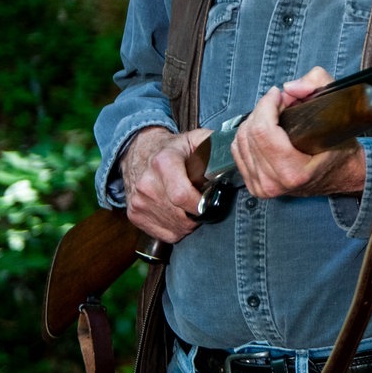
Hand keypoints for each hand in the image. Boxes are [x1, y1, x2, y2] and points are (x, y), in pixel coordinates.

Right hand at [122, 125, 213, 242]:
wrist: (138, 150)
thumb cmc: (173, 148)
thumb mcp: (195, 139)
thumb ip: (216, 145)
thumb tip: (237, 156)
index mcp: (164, 163)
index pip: (181, 196)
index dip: (200, 205)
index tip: (209, 202)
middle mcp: (147, 184)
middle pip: (181, 217)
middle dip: (199, 215)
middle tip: (205, 205)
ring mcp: (138, 201)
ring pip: (174, 228)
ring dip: (189, 224)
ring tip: (191, 208)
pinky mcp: (134, 214)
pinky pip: (163, 234)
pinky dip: (176, 229)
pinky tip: (179, 215)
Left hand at [231, 67, 365, 199]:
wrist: (342, 176)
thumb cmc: (340, 150)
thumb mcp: (340, 112)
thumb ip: (318, 85)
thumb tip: (289, 88)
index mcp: (293, 172)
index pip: (262, 131)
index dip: (266, 105)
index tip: (278, 94)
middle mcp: (273, 182)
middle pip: (249, 133)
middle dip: (262, 110)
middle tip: (280, 103)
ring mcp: (261, 185)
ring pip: (240, 140)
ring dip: (255, 120)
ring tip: (273, 115)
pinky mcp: (253, 184)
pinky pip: (238, 150)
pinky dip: (248, 134)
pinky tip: (263, 129)